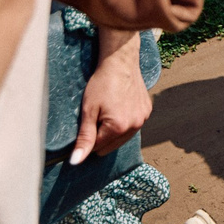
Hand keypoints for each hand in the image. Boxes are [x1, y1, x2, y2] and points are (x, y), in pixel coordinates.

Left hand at [70, 35, 150, 163]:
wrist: (120, 61)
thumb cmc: (102, 83)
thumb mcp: (88, 110)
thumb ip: (84, 138)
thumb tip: (76, 162)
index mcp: (119, 128)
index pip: (98, 148)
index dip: (89, 137)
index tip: (87, 122)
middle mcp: (135, 126)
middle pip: (111, 146)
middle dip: (102, 136)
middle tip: (97, 115)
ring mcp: (143, 118)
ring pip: (123, 137)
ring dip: (113, 130)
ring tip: (108, 110)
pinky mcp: (147, 111)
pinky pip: (133, 126)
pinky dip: (124, 121)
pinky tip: (119, 107)